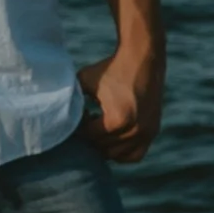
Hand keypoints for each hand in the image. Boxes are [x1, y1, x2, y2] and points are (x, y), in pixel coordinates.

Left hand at [78, 41, 163, 163]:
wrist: (143, 57)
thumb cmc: (112, 68)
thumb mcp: (85, 80)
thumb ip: (72, 99)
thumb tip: (60, 117)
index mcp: (117, 120)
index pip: (89, 136)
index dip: (79, 127)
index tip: (80, 114)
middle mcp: (135, 130)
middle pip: (102, 147)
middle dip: (91, 136)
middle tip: (88, 121)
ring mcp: (147, 133)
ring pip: (117, 154)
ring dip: (105, 145)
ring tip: (100, 127)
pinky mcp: (153, 131)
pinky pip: (135, 155)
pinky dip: (123, 151)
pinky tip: (113, 136)